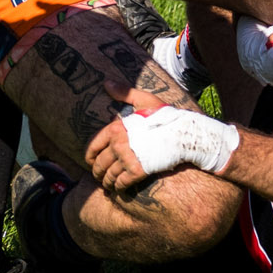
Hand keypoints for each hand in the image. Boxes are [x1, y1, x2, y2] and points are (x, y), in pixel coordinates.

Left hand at [88, 85, 238, 185]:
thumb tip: (106, 82)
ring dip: (106, 182)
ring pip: (109, 176)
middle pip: (100, 164)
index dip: (89, 157)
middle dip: (97, 172)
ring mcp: (127, 159)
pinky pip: (121, 184)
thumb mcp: (144, 100)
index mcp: (116, 128)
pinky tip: (119, 189)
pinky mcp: (137, 172)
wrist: (183, 134)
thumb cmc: (165, 117)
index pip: (93, 146)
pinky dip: (118, 188)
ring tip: (108, 185)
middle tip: (98, 177)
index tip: (90, 162)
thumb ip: (124, 93)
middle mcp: (118, 144)